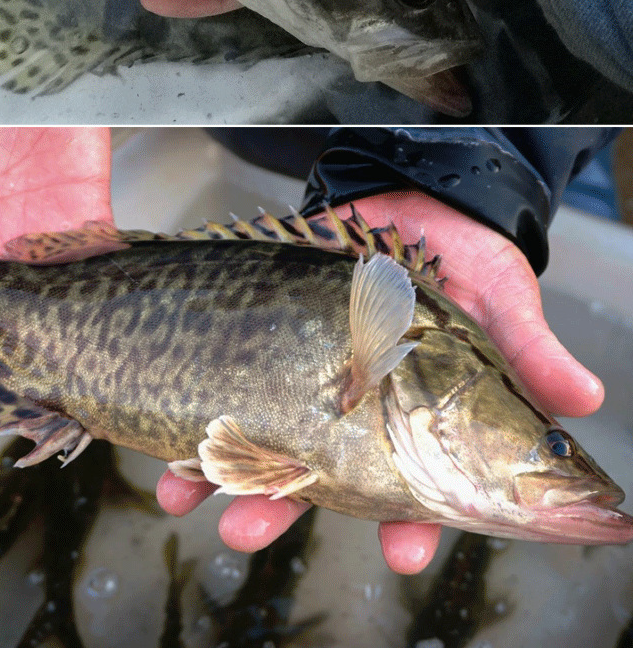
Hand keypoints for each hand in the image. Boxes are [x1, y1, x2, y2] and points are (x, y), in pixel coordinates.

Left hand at [157, 190, 603, 573]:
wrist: (408, 194)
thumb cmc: (461, 253)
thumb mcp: (500, 296)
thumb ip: (528, 350)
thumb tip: (584, 399)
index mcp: (414, 416)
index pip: (416, 487)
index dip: (412, 525)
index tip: (403, 553)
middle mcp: (352, 407)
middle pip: (314, 477)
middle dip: (279, 507)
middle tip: (247, 531)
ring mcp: (305, 375)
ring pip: (257, 439)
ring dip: (218, 472)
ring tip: (182, 495)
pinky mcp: (269, 339)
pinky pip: (228, 381)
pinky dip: (193, 410)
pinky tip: (163, 437)